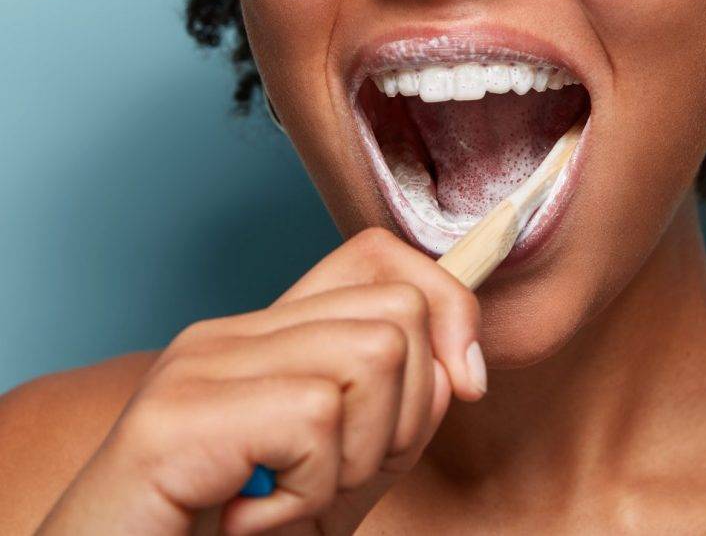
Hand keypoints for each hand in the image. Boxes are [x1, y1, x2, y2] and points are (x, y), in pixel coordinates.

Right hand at [36, 227, 485, 534]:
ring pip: (372, 358)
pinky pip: (314, 420)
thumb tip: (459, 365)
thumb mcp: (337, 477)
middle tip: (337, 480)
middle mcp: (231, 334)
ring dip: (353, 465)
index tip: (468, 382)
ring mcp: (200, 365)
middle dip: (406, 416)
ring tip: (287, 505)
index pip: (380, 257)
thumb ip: (394, 416)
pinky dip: (307, 498)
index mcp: (267, 337)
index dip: (449, 305)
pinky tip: (250, 523)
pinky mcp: (177, 416)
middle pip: (398, 311)